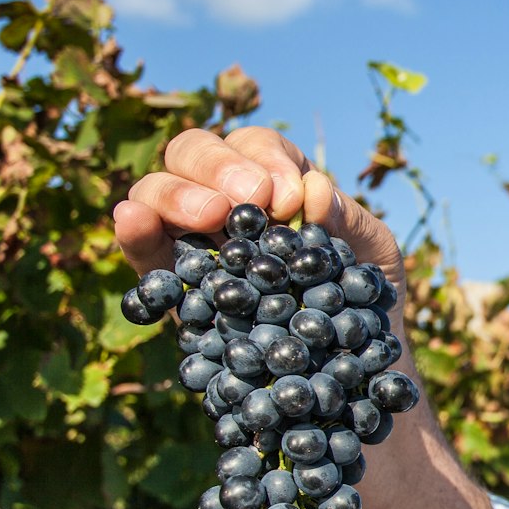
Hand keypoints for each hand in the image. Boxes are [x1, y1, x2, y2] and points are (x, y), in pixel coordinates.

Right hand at [113, 126, 401, 282]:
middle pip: (196, 151)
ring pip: (155, 189)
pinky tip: (134, 221)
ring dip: (174, 195)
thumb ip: (349, 223)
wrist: (352, 362)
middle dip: (216, 166)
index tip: (287, 197)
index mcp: (277, 180)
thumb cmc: (365, 296)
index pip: (256, 146)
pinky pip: (140, 246)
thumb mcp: (376, 255)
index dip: (267, 161)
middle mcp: (226, 199)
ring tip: (209, 218)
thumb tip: (314, 192)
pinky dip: (133, 230)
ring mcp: (191, 237)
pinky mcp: (168, 280)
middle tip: (246, 200)